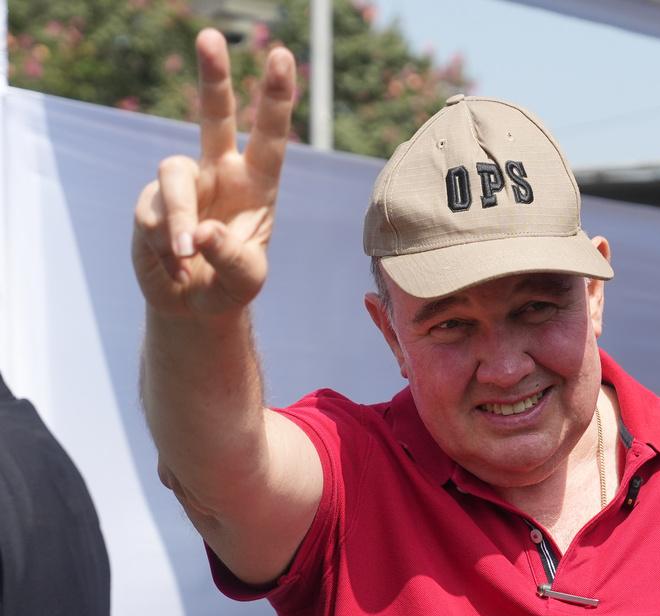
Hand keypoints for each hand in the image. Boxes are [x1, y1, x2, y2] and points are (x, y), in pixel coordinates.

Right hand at [132, 28, 295, 316]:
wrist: (193, 305)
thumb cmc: (230, 285)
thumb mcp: (246, 280)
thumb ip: (233, 258)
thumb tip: (200, 233)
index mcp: (257, 184)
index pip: (270, 136)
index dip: (275, 97)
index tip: (281, 56)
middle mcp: (220, 173)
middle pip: (215, 116)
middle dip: (213, 77)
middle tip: (211, 36)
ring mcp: (183, 185)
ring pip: (173, 174)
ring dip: (177, 216)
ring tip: (184, 252)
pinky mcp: (151, 203)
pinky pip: (151, 214)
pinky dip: (162, 245)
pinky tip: (174, 265)